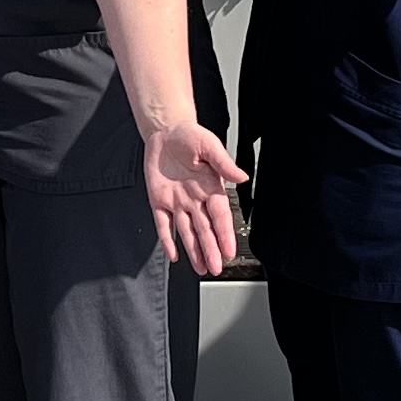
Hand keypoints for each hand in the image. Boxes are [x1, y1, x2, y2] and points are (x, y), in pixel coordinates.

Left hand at [143, 115, 250, 276]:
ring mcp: (177, 202)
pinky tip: (174, 254)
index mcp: (210, 187)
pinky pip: (163, 224)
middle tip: (216, 267)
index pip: (219, 216)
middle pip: (205, 229)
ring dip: (194, 251)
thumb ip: (224, 162)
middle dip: (211, 250)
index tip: (229, 251)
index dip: (224, 235)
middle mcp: (195, 199)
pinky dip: (167, 240)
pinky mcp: (159, 201)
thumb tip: (241, 177)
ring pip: (187, 232)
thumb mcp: (209, 145)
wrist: (164, 132)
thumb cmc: (189, 136)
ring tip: (202, 268)